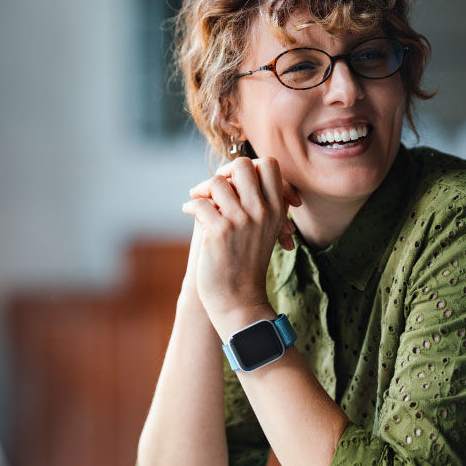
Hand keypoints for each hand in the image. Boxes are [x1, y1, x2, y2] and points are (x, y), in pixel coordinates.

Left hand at [181, 157, 299, 331]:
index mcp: (277, 210)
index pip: (268, 165)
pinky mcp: (220, 232)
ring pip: (217, 182)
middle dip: (224, 172)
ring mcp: (242, 220)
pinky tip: (188, 211)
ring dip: (203, 190)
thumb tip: (232, 173)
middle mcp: (262, 212)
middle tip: (214, 187)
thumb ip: (254, 202)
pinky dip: (191, 205)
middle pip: (242, 165)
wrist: (239, 300)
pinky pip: (200, 203)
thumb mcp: (263, 230)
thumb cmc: (247, 264)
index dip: (249, 166)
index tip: (235, 181)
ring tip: (197, 199)